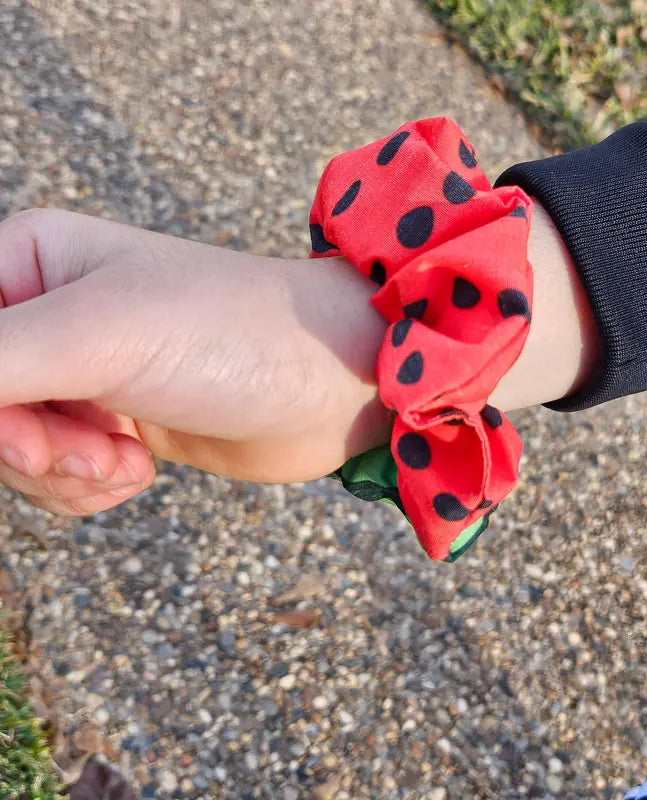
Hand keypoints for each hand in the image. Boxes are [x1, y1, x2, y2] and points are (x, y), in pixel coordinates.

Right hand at [0, 203, 597, 516]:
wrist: (336, 382)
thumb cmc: (235, 334)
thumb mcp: (100, 336)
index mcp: (31, 263)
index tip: (32, 437)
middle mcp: (50, 315)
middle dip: (26, 448)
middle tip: (92, 450)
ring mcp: (86, 373)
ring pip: (15, 450)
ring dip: (62, 474)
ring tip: (125, 460)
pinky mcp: (118, 422)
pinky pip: (61, 476)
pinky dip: (90, 488)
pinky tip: (140, 470)